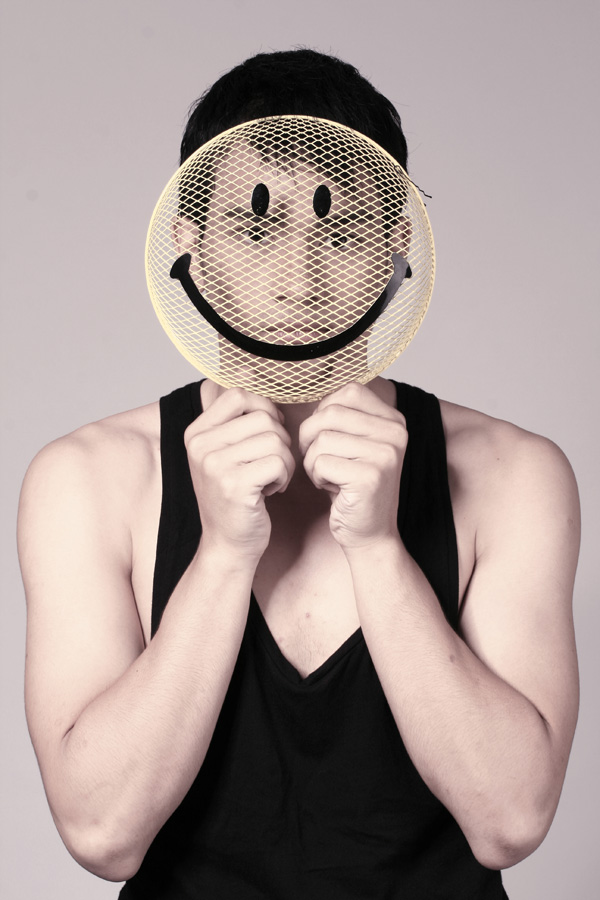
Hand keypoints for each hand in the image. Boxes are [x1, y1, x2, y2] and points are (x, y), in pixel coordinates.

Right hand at [185, 387, 294, 561]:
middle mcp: (198, 445)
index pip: (239, 393)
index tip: (266, 435)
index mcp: (195, 431)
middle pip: (263, 417)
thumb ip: (236, 412)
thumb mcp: (228, 449)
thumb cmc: (237, 494)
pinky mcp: (233, 485)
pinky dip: (284, 477)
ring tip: (269, 478)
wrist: (228, 544)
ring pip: (275, 439)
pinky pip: (279, 461)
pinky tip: (271, 491)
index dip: (263, 410)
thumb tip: (249, 366)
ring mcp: (213, 465)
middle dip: (279, 441)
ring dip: (283, 460)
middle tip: (270, 464)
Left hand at [299, 383, 406, 550]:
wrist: (370, 533)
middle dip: (311, 440)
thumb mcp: (352, 441)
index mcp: (394, 418)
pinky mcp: (370, 477)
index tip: (330, 441)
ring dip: (314, 462)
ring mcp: (386, 454)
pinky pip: (320, 463)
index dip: (324, 416)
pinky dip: (317, 478)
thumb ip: (341, 412)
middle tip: (323, 461)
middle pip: (328, 414)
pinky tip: (334, 490)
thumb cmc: (351, 485)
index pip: (345, 393)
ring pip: (321, 440)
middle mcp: (396, 432)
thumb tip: (306, 376)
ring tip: (332, 476)